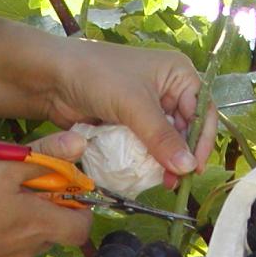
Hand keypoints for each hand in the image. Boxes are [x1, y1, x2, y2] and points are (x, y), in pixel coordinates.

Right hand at [0, 131, 91, 256]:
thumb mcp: (1, 167)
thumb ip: (42, 156)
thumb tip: (80, 144)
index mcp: (40, 225)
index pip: (82, 228)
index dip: (80, 211)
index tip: (62, 194)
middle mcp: (27, 253)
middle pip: (49, 235)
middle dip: (41, 216)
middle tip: (13, 194)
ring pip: (20, 248)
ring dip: (12, 231)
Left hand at [44, 39, 217, 186]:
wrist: (53, 78)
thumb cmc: (98, 77)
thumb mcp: (134, 106)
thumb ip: (162, 138)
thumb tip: (189, 168)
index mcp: (178, 74)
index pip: (202, 111)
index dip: (202, 141)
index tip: (195, 167)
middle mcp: (167, 90)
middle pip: (185, 129)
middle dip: (182, 155)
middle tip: (176, 180)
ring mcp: (147, 108)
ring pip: (165, 141)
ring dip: (164, 162)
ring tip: (162, 182)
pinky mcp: (129, 124)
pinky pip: (146, 146)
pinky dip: (146, 160)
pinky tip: (146, 175)